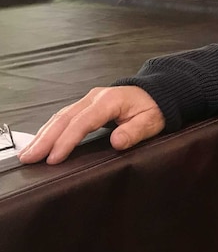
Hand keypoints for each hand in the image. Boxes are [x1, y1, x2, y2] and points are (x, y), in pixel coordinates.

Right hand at [18, 86, 165, 164]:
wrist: (157, 93)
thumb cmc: (153, 108)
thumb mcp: (151, 122)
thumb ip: (134, 132)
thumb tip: (116, 142)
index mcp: (109, 101)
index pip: (83, 122)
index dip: (66, 141)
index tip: (54, 158)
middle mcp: (94, 97)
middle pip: (64, 118)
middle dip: (45, 139)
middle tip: (29, 158)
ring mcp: (88, 99)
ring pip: (60, 116)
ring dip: (43, 135)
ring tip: (28, 153)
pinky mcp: (86, 104)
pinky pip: (64, 116)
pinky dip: (50, 129)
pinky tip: (40, 140)